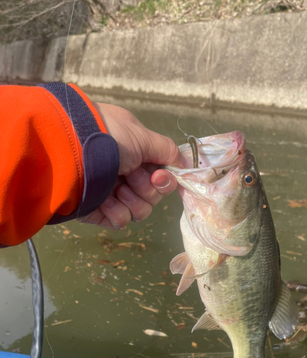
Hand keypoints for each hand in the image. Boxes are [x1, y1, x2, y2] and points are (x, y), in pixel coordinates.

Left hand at [79, 102, 181, 228]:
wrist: (71, 153)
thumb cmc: (109, 138)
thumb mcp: (143, 137)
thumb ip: (167, 150)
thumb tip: (184, 163)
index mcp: (135, 156)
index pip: (161, 176)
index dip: (164, 180)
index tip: (158, 176)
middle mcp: (125, 174)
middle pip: (153, 195)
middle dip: (145, 188)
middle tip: (130, 176)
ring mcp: (112, 194)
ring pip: (140, 211)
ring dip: (133, 201)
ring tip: (118, 189)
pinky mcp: (99, 211)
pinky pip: (121, 221)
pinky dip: (116, 212)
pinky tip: (106, 201)